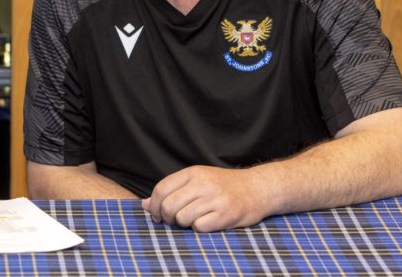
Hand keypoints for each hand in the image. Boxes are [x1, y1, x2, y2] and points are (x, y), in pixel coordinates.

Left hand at [141, 165, 267, 231]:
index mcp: (193, 173)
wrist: (258, 188)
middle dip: (167, 218)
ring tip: (194, 219)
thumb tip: (143, 205)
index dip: (154, 205)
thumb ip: (171, 190)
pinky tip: (207, 222)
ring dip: (184, 223)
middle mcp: (203, 183)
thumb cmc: (224, 186)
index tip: (156, 215)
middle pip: (168, 206)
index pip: (161, 189)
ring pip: (182, 218)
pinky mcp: (226, 214)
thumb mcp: (197, 180)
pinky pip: (199, 227)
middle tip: (174, 220)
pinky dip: (199, 228)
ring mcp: (215, 199)